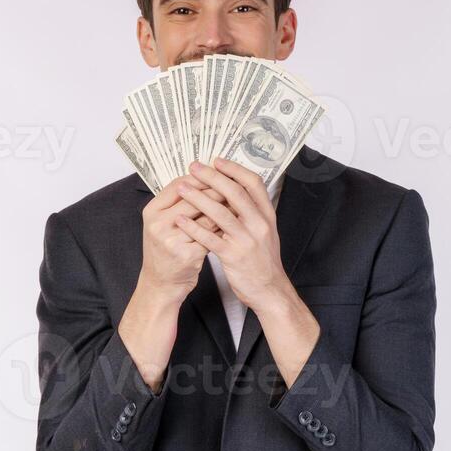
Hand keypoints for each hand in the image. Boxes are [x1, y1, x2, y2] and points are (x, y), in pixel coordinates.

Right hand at [139, 174, 225, 303]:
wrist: (161, 283)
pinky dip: (225, 228)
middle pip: (193, 198)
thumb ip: (179, 201)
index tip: (218, 171)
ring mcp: (171, 240)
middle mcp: (158, 224)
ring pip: (206, 217)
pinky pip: (212, 236)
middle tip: (236, 185)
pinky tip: (236, 224)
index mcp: (152, 210)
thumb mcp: (164, 222)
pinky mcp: (186, 255)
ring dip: (225, 209)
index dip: (200, 177)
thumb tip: (208, 178)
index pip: (178, 184)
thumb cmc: (167, 248)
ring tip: (240, 202)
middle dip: (217, 191)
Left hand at [174, 158, 287, 310]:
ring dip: (198, 198)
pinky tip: (181, 220)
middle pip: (235, 193)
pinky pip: (210, 238)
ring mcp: (247, 240)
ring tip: (182, 188)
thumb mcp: (265, 231)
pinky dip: (194, 227)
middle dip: (212, 177)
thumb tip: (233, 190)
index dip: (234, 170)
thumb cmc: (263, 259)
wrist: (269, 289)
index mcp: (267, 215)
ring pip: (221, 213)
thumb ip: (252, 211)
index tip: (217, 161)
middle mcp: (259, 224)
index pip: (253, 183)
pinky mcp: (234, 256)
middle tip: (194, 167)